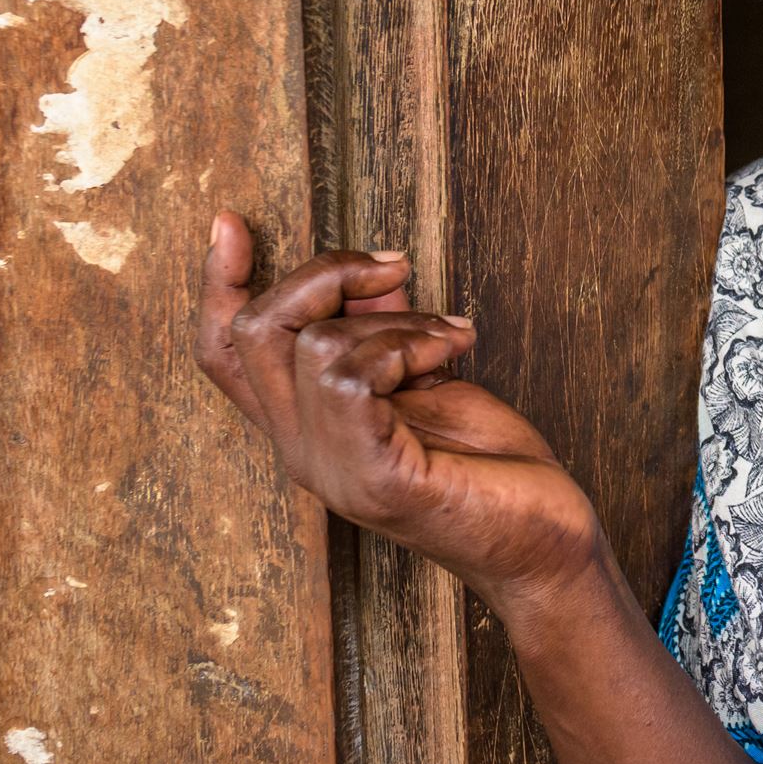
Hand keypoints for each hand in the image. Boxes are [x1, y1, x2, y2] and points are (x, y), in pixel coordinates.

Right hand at [194, 213, 606, 613]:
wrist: (545, 541)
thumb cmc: (492, 467)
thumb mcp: (428, 379)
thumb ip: (385, 332)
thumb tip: (371, 275)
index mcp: (308, 428)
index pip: (224, 356)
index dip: (217, 287)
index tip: (230, 223)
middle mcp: (302, 453)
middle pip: (254, 332)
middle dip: (325, 272)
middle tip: (395, 268)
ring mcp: (332, 470)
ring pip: (314, 344)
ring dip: (397, 319)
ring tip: (450, 338)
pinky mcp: (372, 479)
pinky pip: (352, 376)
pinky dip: (407, 344)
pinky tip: (451, 356)